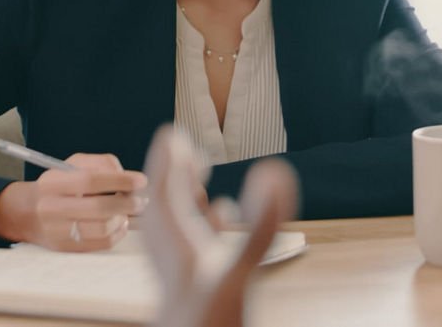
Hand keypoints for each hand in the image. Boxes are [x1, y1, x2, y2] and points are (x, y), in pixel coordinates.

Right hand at [0, 153, 147, 251]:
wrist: (28, 213)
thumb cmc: (60, 185)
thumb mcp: (73, 165)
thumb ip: (100, 163)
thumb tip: (125, 175)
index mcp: (53, 183)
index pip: (90, 180)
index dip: (119, 180)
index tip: (141, 180)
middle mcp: (52, 208)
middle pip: (99, 208)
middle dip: (128, 203)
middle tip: (142, 199)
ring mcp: (58, 231)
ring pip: (102, 228)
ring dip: (123, 218)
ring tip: (128, 211)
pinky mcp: (67, 248)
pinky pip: (101, 243)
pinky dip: (118, 233)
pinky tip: (120, 223)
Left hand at [142, 126, 297, 326]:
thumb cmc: (213, 321)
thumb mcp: (243, 271)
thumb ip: (262, 225)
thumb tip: (276, 175)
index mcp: (177, 246)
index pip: (166, 192)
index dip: (168, 162)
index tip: (171, 134)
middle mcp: (172, 256)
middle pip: (165, 204)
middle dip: (172, 172)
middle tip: (180, 143)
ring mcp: (180, 270)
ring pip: (175, 223)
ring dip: (184, 197)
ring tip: (198, 173)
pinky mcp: (193, 284)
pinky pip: (192, 245)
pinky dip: (203, 224)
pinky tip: (221, 215)